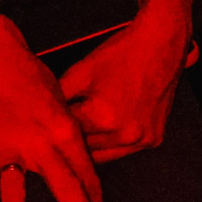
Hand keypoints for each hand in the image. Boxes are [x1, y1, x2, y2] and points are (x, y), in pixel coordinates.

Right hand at [0, 20, 110, 201]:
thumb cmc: (29, 72)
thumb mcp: (61, 98)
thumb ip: (66, 134)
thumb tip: (72, 166)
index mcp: (64, 129)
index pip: (84, 172)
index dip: (95, 198)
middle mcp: (39, 141)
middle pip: (66, 188)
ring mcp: (6, 145)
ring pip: (13, 191)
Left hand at [58, 1, 191, 161]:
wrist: (160, 46)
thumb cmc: (120, 55)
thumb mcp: (81, 71)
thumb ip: (60, 96)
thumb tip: (42, 112)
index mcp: (104, 118)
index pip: (68, 134)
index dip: (52, 130)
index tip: (40, 130)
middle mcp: (127, 135)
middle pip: (86, 150)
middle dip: (69, 142)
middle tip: (54, 135)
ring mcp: (144, 140)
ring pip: (105, 156)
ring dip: (89, 148)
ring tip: (74, 135)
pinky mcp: (155, 139)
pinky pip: (124, 150)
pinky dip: (110, 144)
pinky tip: (98, 132)